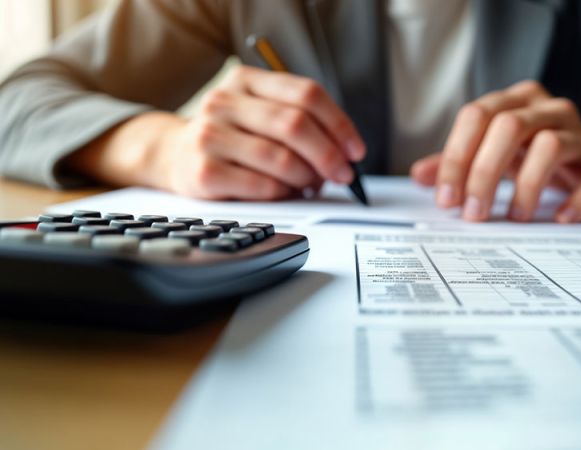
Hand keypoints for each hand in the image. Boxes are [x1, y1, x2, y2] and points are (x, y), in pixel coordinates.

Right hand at [68, 66, 365, 200]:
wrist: (173, 156)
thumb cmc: (231, 138)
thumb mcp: (260, 116)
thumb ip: (300, 124)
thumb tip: (344, 154)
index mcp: (246, 81)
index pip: (306, 94)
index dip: (339, 124)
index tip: (356, 150)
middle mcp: (224, 102)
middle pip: (295, 124)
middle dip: (329, 155)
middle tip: (343, 174)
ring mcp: (209, 135)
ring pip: (281, 158)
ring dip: (308, 177)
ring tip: (312, 184)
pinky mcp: (203, 171)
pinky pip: (262, 185)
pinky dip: (284, 193)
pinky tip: (286, 193)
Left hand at [411, 81, 580, 222]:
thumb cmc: (536, 157)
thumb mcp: (494, 155)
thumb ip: (457, 163)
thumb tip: (420, 176)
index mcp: (515, 102)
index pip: (476, 116)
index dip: (456, 157)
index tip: (446, 198)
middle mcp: (548, 109)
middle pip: (509, 127)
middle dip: (484, 173)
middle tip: (473, 213)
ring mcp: (580, 133)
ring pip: (550, 145)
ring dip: (526, 186)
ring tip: (514, 217)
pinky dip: (575, 200)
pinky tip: (559, 218)